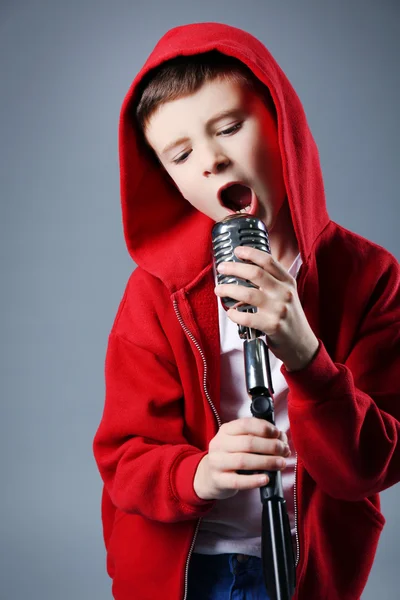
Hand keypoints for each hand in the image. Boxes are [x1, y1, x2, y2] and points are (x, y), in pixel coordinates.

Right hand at [193, 417, 289, 500]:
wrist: (209, 476)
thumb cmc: (231, 456)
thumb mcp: (239, 442)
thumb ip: (259, 438)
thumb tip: (281, 438)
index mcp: (226, 430)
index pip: (246, 424)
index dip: (264, 428)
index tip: (278, 434)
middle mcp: (219, 444)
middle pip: (248, 443)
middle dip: (271, 446)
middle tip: (284, 451)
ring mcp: (217, 462)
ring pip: (243, 460)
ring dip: (266, 462)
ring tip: (281, 463)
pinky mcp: (218, 480)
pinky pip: (238, 481)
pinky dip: (254, 480)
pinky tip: (266, 479)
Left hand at [215, 246, 318, 370]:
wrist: (301, 343)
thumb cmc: (289, 317)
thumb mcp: (287, 294)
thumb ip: (272, 281)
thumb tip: (245, 270)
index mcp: (287, 282)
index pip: (268, 261)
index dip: (250, 253)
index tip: (237, 251)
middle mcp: (284, 293)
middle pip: (255, 273)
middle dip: (233, 268)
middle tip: (222, 268)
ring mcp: (278, 309)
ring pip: (247, 293)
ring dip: (228, 290)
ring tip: (219, 289)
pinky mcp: (272, 326)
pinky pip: (247, 317)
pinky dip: (234, 314)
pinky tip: (230, 312)